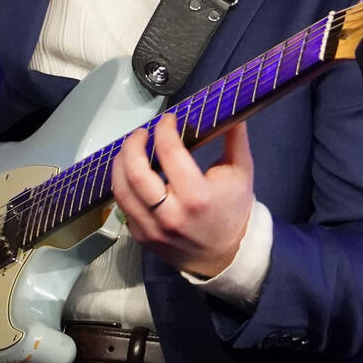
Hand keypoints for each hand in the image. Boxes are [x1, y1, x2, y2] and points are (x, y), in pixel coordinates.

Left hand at [112, 112, 254, 277]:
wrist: (225, 256)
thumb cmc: (233, 210)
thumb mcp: (242, 173)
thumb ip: (235, 138)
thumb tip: (226, 106)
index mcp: (197, 196)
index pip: (170, 152)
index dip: (164, 129)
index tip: (167, 119)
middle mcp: (170, 215)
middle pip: (135, 172)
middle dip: (133, 144)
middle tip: (141, 133)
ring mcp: (152, 229)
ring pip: (121, 189)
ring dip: (120, 162)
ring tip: (131, 149)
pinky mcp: (141, 237)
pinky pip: (123, 206)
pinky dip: (123, 184)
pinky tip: (131, 173)